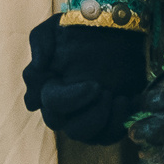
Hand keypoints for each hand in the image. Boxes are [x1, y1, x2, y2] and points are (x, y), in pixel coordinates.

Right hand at [23, 15, 148, 146]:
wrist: (113, 28)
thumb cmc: (79, 28)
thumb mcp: (54, 27)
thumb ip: (40, 42)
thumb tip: (38, 65)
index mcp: (47, 88)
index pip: (51, 104)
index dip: (70, 100)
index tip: (93, 85)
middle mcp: (63, 107)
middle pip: (64, 126)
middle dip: (86, 111)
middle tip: (102, 89)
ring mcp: (85, 115)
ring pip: (84, 136)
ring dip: (100, 119)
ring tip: (115, 97)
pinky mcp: (107, 120)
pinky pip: (107, 136)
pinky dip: (117, 124)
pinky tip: (125, 101)